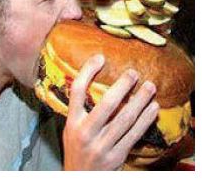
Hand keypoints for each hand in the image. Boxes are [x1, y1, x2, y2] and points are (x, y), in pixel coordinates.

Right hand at [63, 54, 158, 169]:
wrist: (80, 178)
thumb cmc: (76, 150)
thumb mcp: (70, 129)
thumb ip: (80, 111)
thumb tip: (91, 84)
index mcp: (72, 123)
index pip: (77, 91)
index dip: (88, 72)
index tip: (100, 57)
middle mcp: (85, 132)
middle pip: (106, 104)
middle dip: (122, 86)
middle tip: (134, 73)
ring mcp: (101, 146)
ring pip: (125, 119)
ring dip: (140, 101)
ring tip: (150, 87)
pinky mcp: (116, 156)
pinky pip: (134, 134)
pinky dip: (145, 120)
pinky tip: (153, 108)